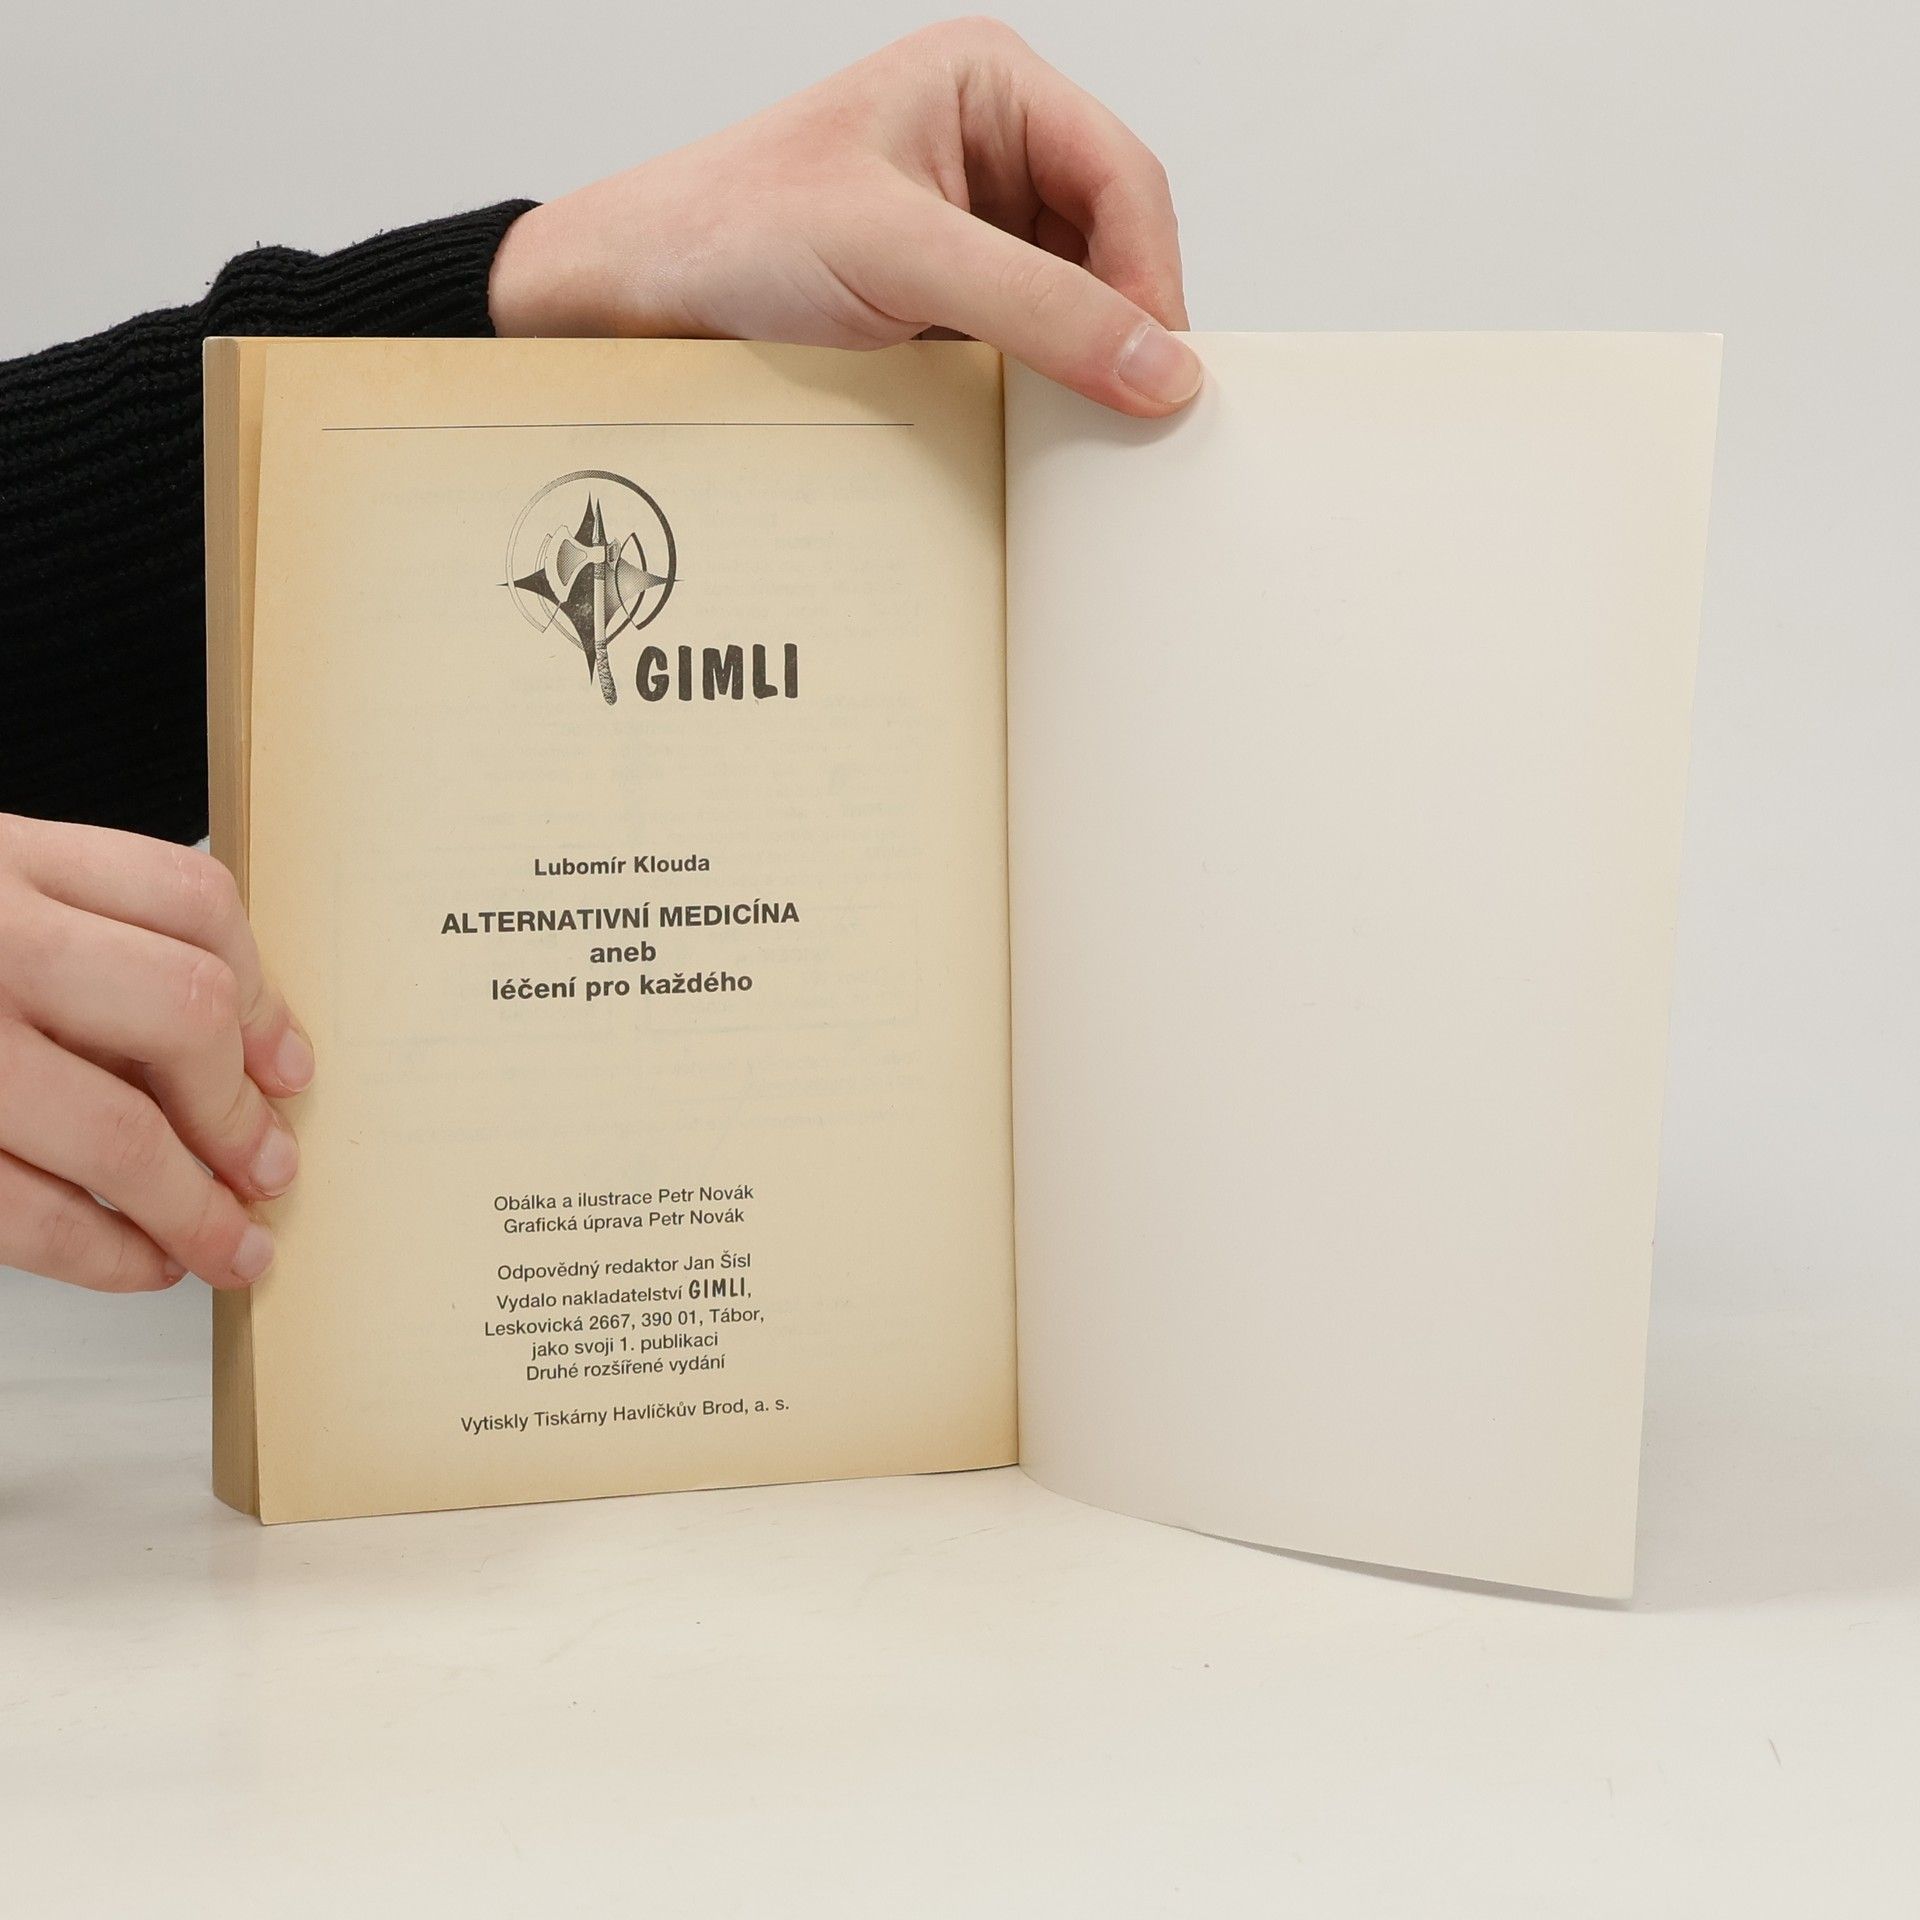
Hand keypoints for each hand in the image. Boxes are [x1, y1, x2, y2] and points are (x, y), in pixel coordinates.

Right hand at [0, 816, 312, 1292]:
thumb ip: (82, 934)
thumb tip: (247, 1053)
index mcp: (3, 859)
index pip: (192, 902)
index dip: (261, 998)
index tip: (287, 1068)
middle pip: (181, 1012)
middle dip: (237, 1110)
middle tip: (268, 1168)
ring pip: (116, 1132)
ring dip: (194, 1207)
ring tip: (229, 1244)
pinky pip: (23, 1212)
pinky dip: (104, 1253)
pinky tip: (142, 1262)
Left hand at [488, 17, 1198, 415]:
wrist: (633, 303)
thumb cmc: (730, 233)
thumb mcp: (899, 257)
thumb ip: (1038, 308)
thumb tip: (1158, 366)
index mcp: (987, 85)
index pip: (1124, 176)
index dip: (1152, 276)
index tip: (1159, 371)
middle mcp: (989, 148)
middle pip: (1115, 240)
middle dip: (1125, 321)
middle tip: (1134, 409)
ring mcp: (970, 229)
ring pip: (1079, 300)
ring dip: (1084, 360)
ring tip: (1080, 421)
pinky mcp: (948, 300)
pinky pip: (1031, 343)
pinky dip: (1043, 386)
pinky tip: (1033, 422)